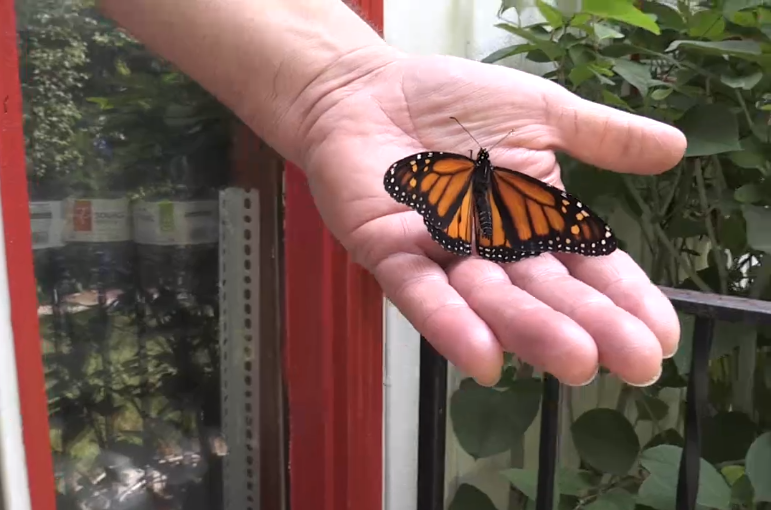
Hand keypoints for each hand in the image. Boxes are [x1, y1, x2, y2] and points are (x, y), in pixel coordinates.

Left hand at [298, 51, 685, 386]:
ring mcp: (442, 255)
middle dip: (591, 325)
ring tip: (577, 360)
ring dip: (531, 331)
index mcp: (534, 218)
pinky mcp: (391, 254)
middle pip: (546, 292)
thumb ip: (600, 136)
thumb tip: (676, 147)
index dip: (624, 300)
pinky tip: (485, 358)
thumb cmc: (450, 102)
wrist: (364, 89)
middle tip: (634, 363)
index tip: (662, 337)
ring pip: (490, 300)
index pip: (588, 266)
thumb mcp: (539, 112)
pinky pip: (421, 294)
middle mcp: (493, 247)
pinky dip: (450, 324)